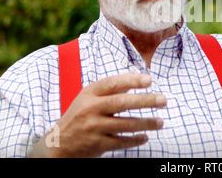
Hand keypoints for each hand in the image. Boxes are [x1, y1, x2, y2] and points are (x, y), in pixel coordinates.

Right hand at [30, 73, 166, 157]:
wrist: (58, 143)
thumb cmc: (80, 115)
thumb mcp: (89, 97)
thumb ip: (110, 89)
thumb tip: (138, 78)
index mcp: (89, 93)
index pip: (112, 83)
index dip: (131, 80)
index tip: (149, 80)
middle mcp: (90, 108)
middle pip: (121, 102)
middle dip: (145, 101)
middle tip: (164, 100)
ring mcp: (93, 127)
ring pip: (125, 124)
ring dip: (146, 123)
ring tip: (160, 122)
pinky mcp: (97, 144)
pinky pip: (121, 141)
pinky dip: (135, 140)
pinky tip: (145, 137)